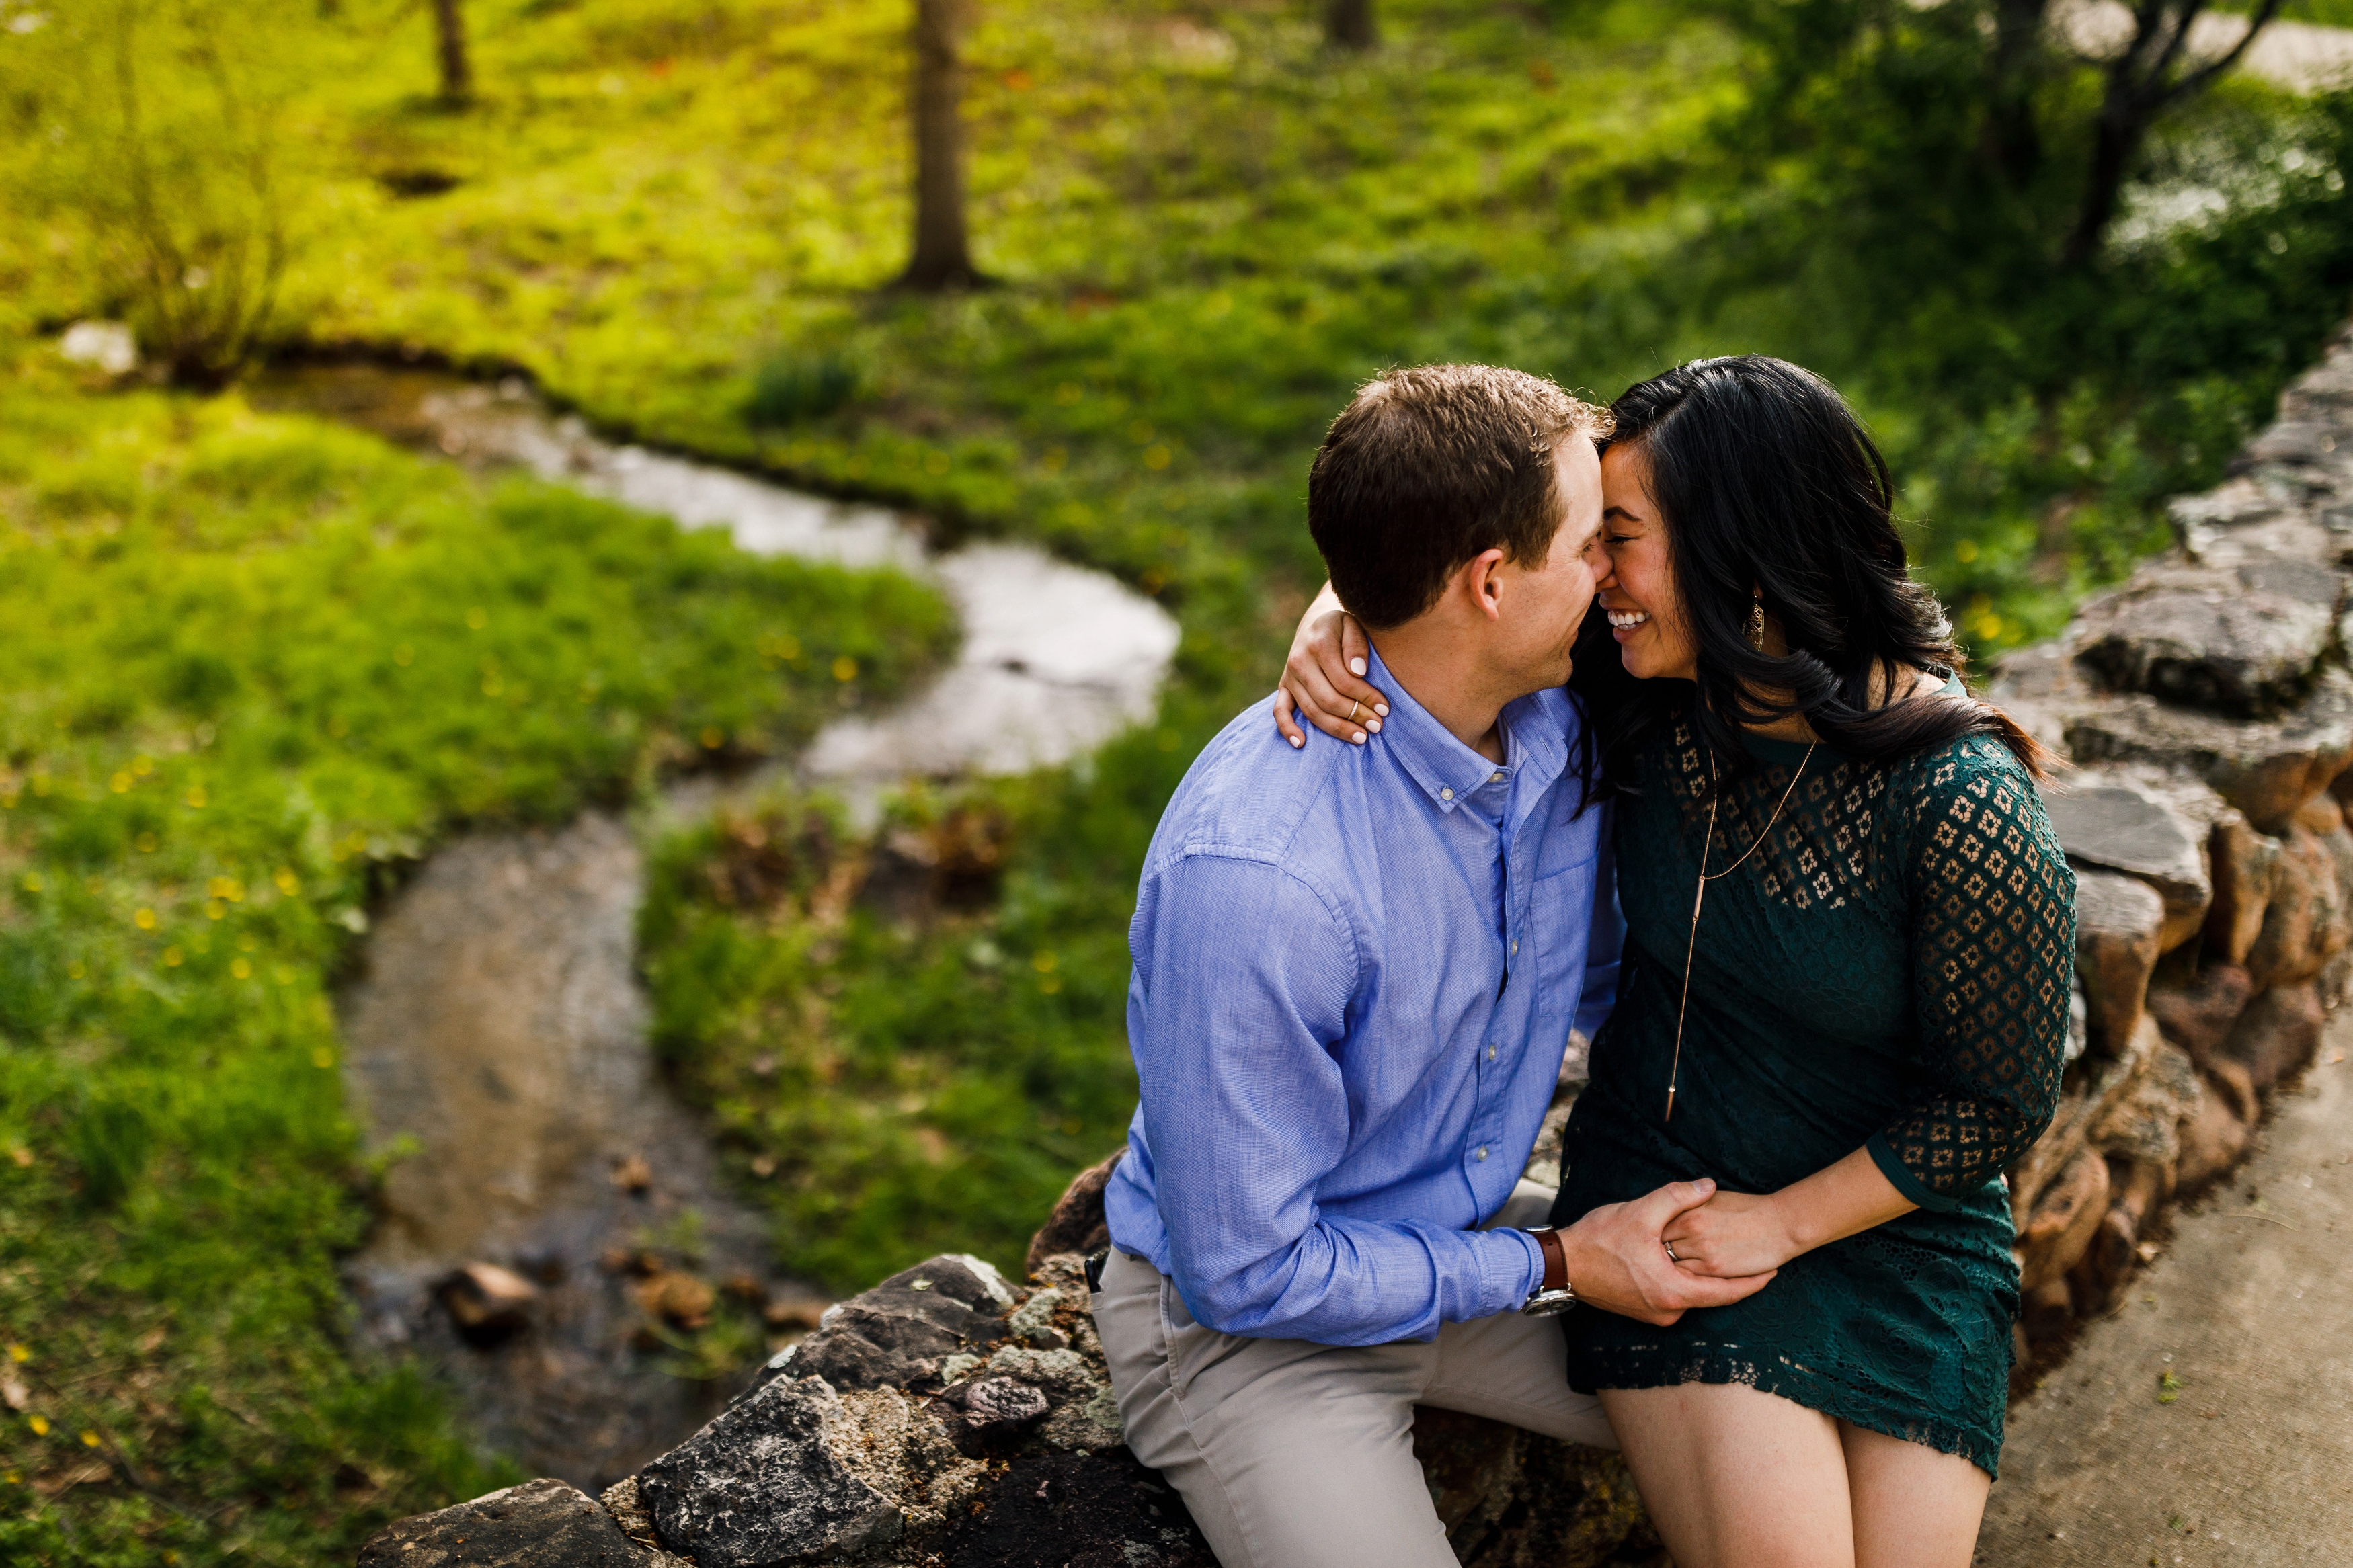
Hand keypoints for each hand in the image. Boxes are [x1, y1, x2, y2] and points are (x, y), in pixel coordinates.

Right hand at [1272, 607, 1386, 747]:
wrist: (1317, 623)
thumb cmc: (1343, 627)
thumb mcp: (1353, 625)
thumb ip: (1357, 645)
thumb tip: (1359, 671)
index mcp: (1319, 644)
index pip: (1344, 681)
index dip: (1366, 698)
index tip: (1385, 709)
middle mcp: (1299, 661)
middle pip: (1328, 699)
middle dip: (1356, 716)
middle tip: (1377, 726)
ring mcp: (1290, 676)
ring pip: (1311, 711)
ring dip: (1336, 728)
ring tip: (1361, 738)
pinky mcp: (1284, 687)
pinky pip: (1280, 711)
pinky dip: (1288, 729)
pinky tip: (1302, 744)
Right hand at [1556, 1178, 1776, 1325]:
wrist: (1562, 1264)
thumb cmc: (1599, 1241)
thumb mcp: (1642, 1212)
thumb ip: (1679, 1197)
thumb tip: (1708, 1185)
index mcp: (1673, 1292)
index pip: (1726, 1292)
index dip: (1753, 1281)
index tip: (1774, 1271)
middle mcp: (1667, 1310)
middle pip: (1710, 1294)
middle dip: (1731, 1277)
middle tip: (1753, 1259)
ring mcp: (1654, 1313)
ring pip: (1691, 1294)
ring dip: (1704, 1277)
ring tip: (1722, 1257)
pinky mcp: (1642, 1310)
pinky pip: (1674, 1295)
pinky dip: (1685, 1280)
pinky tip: (1687, 1262)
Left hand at [1660, 1188, 1803, 1278]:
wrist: (1778, 1223)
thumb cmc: (1746, 1209)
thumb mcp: (1711, 1199)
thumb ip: (1687, 1207)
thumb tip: (1667, 1216)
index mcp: (1687, 1210)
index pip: (1655, 1226)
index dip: (1651, 1236)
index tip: (1650, 1243)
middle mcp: (1690, 1228)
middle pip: (1660, 1247)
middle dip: (1655, 1255)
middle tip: (1653, 1262)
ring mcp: (1701, 1249)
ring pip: (1673, 1265)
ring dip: (1668, 1270)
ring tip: (1666, 1274)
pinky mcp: (1715, 1268)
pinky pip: (1691, 1278)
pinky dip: (1686, 1279)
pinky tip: (1685, 1280)